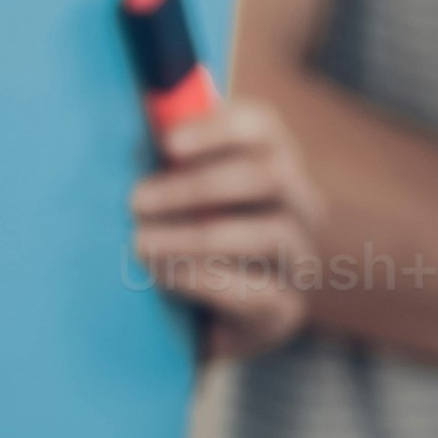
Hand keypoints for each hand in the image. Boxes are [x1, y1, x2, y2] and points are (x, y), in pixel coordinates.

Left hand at [132, 92, 323, 356]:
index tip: (167, 143)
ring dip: (195, 236)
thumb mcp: (172, 195)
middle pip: (271, 175)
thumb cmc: (178, 243)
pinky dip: (205, 280)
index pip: (262, 128)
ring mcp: (299, 261)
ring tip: (142, 244)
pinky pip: (258, 293)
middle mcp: (300, 207)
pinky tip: (165, 276)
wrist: (189, 327)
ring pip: (269, 233)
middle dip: (197, 186)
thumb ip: (165, 157)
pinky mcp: (285, 311)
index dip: (217, 128)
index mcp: (274, 164)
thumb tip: (140, 109)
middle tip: (137, 201)